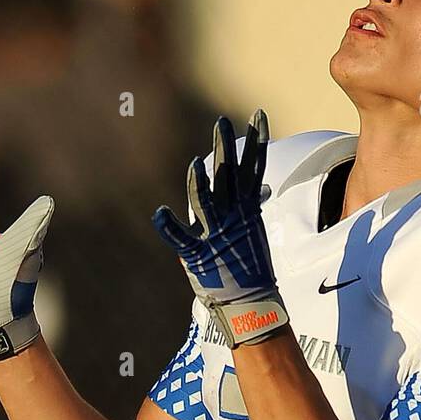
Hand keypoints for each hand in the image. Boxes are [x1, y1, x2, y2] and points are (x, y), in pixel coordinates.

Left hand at [152, 109, 287, 348]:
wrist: (250, 304)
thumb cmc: (249, 268)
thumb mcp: (252, 230)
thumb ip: (250, 205)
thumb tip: (261, 188)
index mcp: (246, 210)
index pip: (253, 169)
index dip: (256, 142)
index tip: (258, 115)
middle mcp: (232, 218)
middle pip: (229, 177)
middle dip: (226, 149)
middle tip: (221, 123)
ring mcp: (215, 235)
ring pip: (207, 202)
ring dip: (201, 183)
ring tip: (196, 163)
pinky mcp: (198, 255)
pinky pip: (180, 239)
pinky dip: (169, 227)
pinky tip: (159, 213)